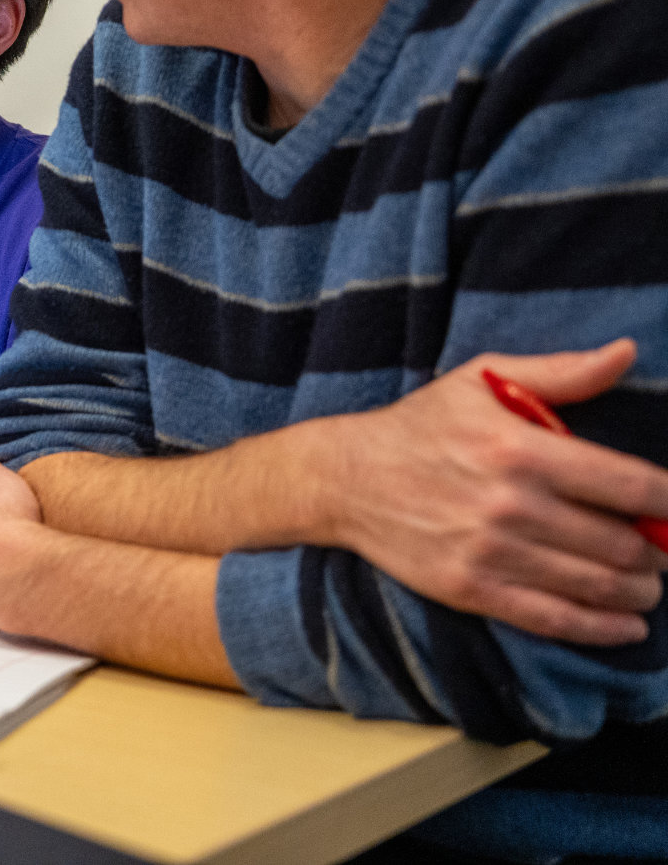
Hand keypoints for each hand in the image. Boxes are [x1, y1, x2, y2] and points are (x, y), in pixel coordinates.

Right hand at [322, 340, 667, 646]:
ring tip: (648, 582)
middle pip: (622, 543)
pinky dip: (604, 628)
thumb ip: (560, 371)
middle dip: (657, 550)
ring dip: (641, 589)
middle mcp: (510, 504)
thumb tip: (626, 353)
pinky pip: (555, 619)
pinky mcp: (471, 589)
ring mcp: (490, 552)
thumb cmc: (420, 426)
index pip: (629, 484)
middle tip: (660, 547)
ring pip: (597, 584)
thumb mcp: (481, 381)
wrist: (344, 478)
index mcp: (520, 449)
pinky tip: (629, 623)